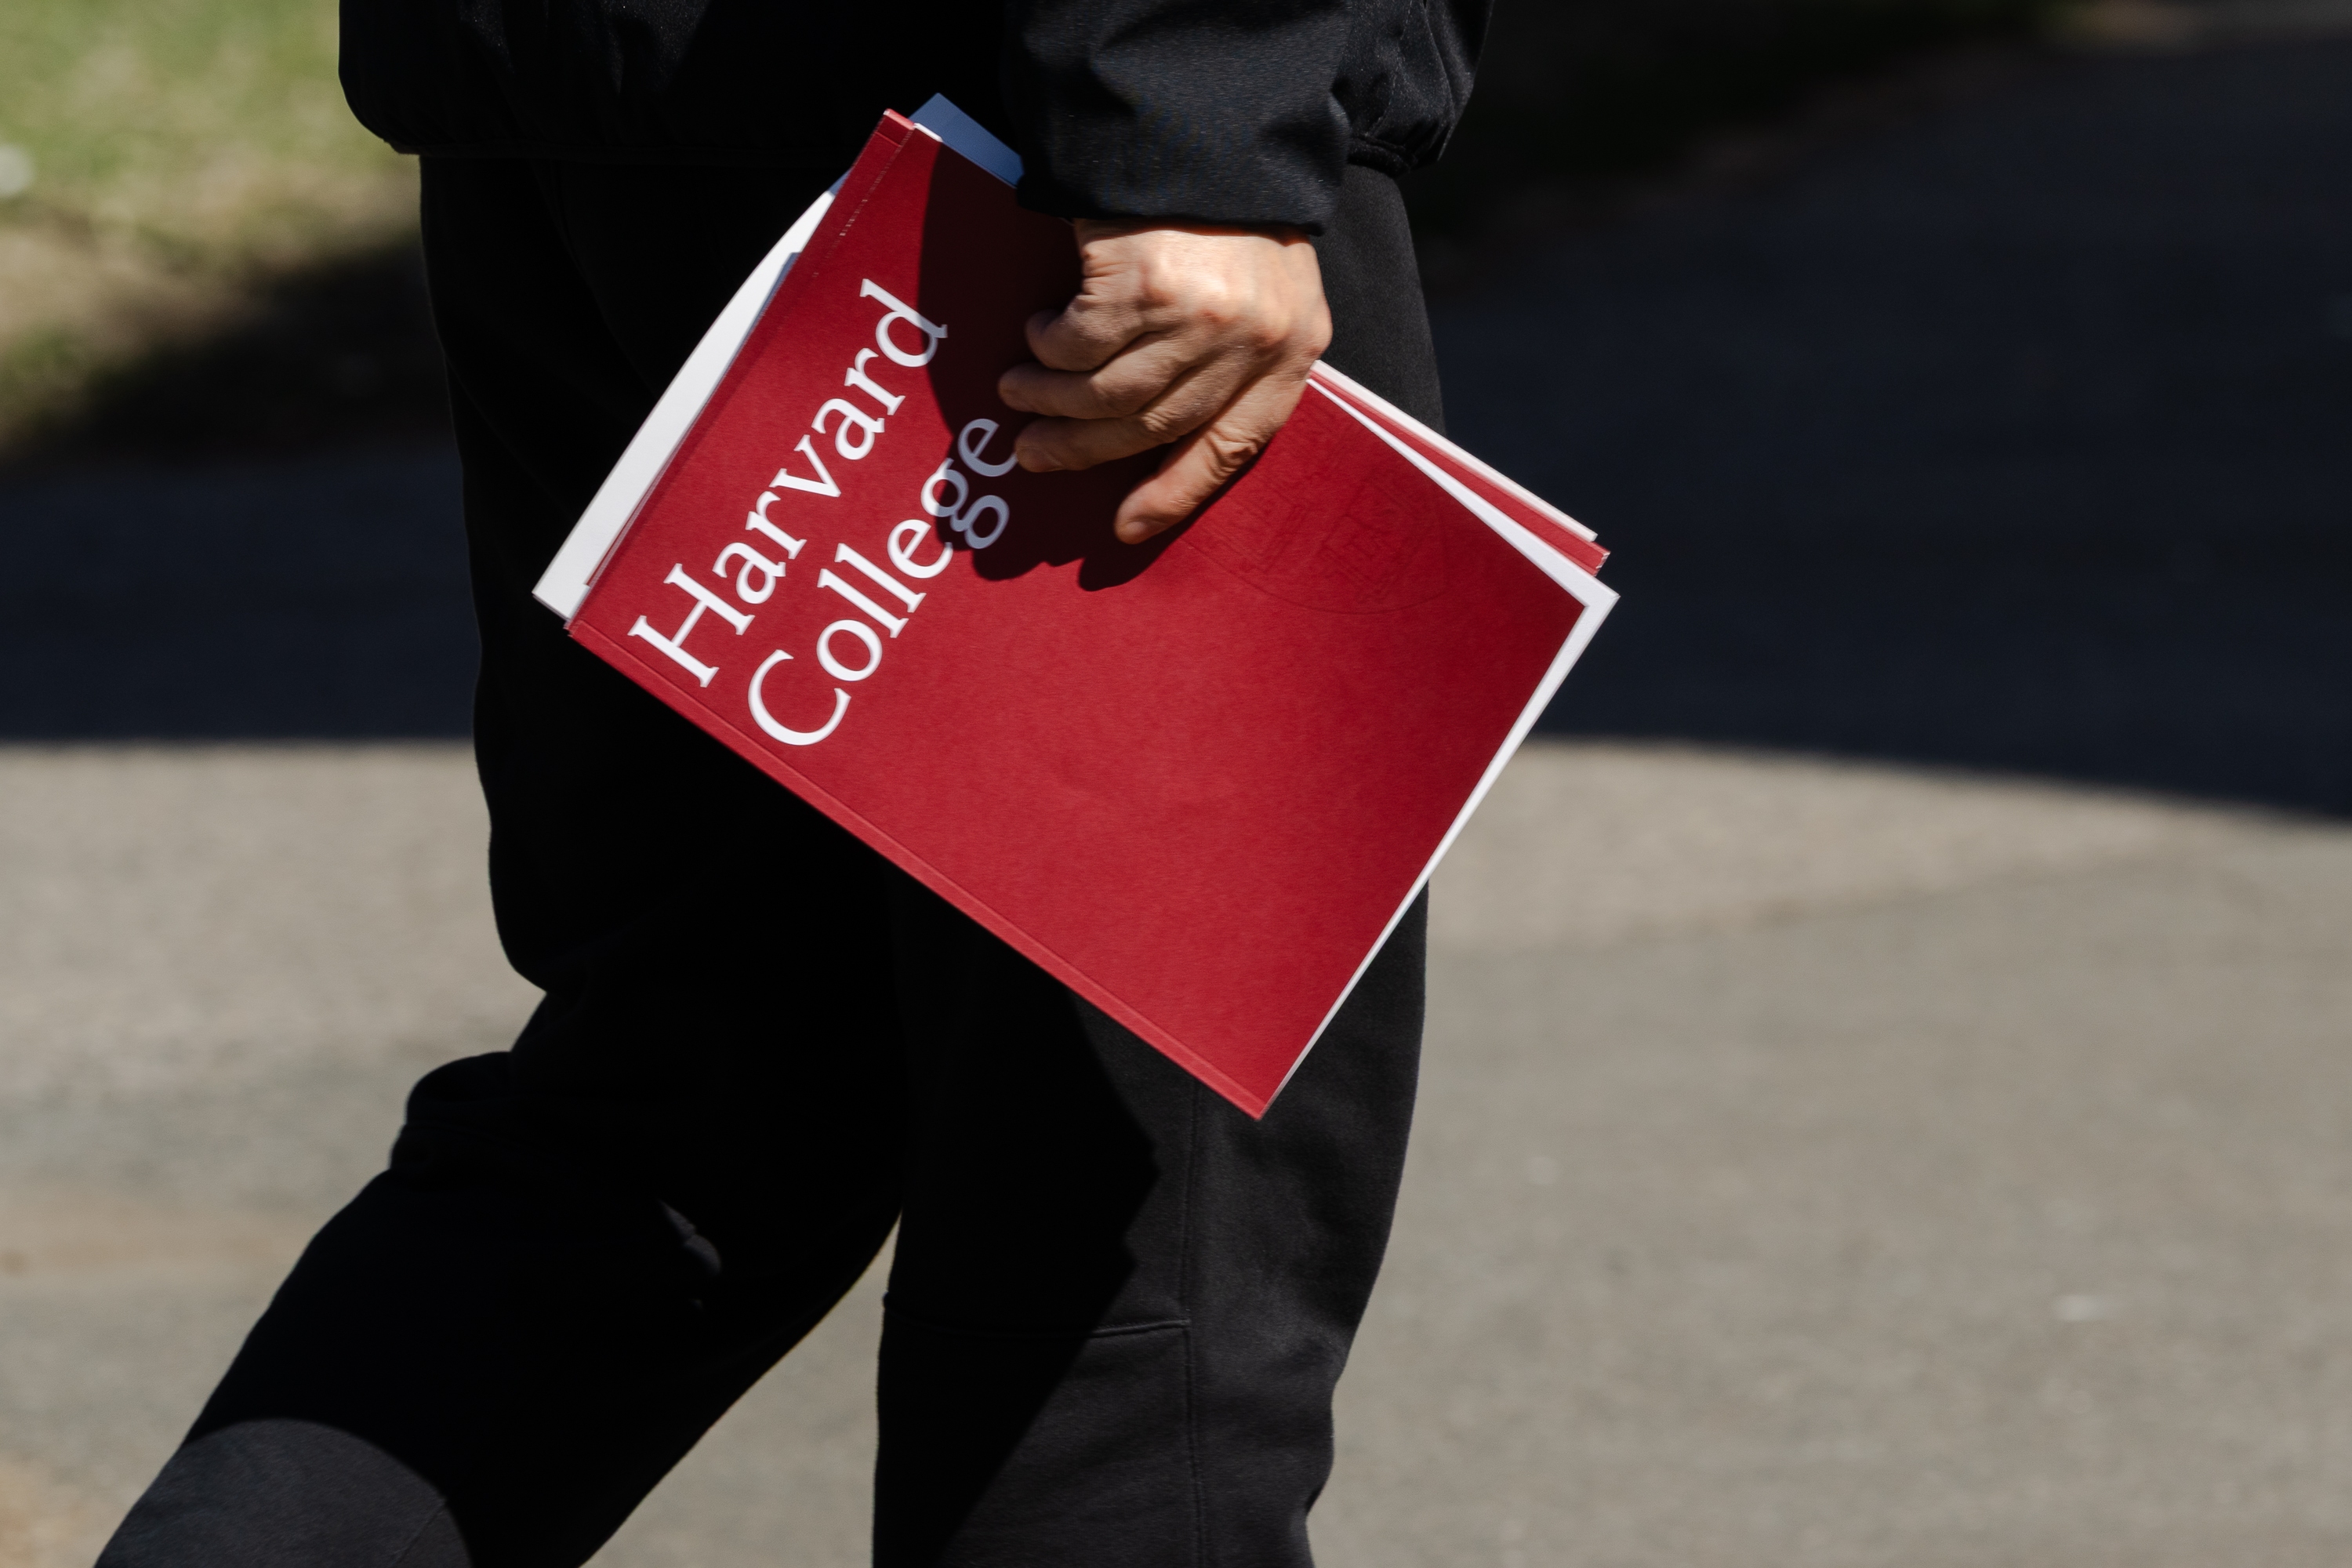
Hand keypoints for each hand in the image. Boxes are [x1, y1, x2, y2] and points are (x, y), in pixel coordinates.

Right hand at [997, 220, 1331, 543]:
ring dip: (1050, 401)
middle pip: (1153, 428)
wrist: (1207, 124)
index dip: (1174, 495)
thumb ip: (1234, 360)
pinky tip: (1034, 333)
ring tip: (1017, 393)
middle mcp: (1249, 342)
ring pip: (1106, 395)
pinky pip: (1077, 343)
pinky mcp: (1143, 284)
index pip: (1232, 449)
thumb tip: (1161, 436)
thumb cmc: (1232, 213)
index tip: (1124, 529)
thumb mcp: (1267, 290)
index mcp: (1292, 351)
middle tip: (1034, 456)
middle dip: (1083, 452)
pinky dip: (1047, 347)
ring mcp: (1197, 316)